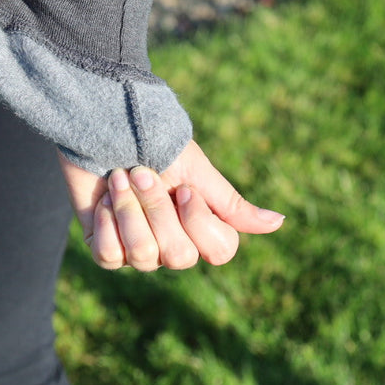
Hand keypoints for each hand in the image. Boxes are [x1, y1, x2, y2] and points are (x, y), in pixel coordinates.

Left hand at [62, 140, 285, 270]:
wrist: (105, 127)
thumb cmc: (154, 144)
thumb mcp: (197, 171)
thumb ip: (231, 204)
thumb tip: (280, 223)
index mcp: (200, 226)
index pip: (219, 252)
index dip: (199, 222)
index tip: (183, 188)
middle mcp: (171, 244)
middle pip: (179, 256)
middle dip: (157, 209)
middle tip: (141, 173)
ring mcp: (138, 249)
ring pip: (143, 256)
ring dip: (130, 209)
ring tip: (120, 177)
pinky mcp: (104, 247)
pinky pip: (110, 257)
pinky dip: (107, 222)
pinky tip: (104, 199)